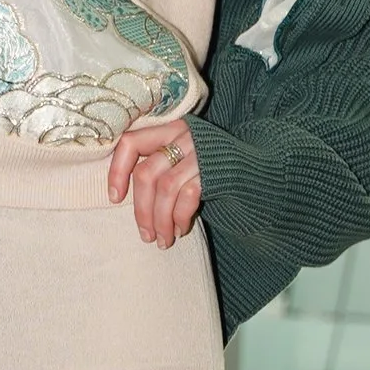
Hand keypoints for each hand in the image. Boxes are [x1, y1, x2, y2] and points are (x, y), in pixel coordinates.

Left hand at [107, 118, 202, 248]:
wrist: (255, 170)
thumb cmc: (207, 169)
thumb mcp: (180, 158)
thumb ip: (156, 166)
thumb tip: (121, 197)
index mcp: (167, 129)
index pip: (130, 142)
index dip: (117, 170)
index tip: (114, 198)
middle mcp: (182, 136)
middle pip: (147, 174)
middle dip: (142, 211)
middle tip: (145, 236)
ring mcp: (199, 152)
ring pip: (166, 189)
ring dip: (161, 221)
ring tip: (162, 240)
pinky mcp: (214, 170)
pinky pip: (188, 196)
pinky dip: (180, 217)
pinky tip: (180, 229)